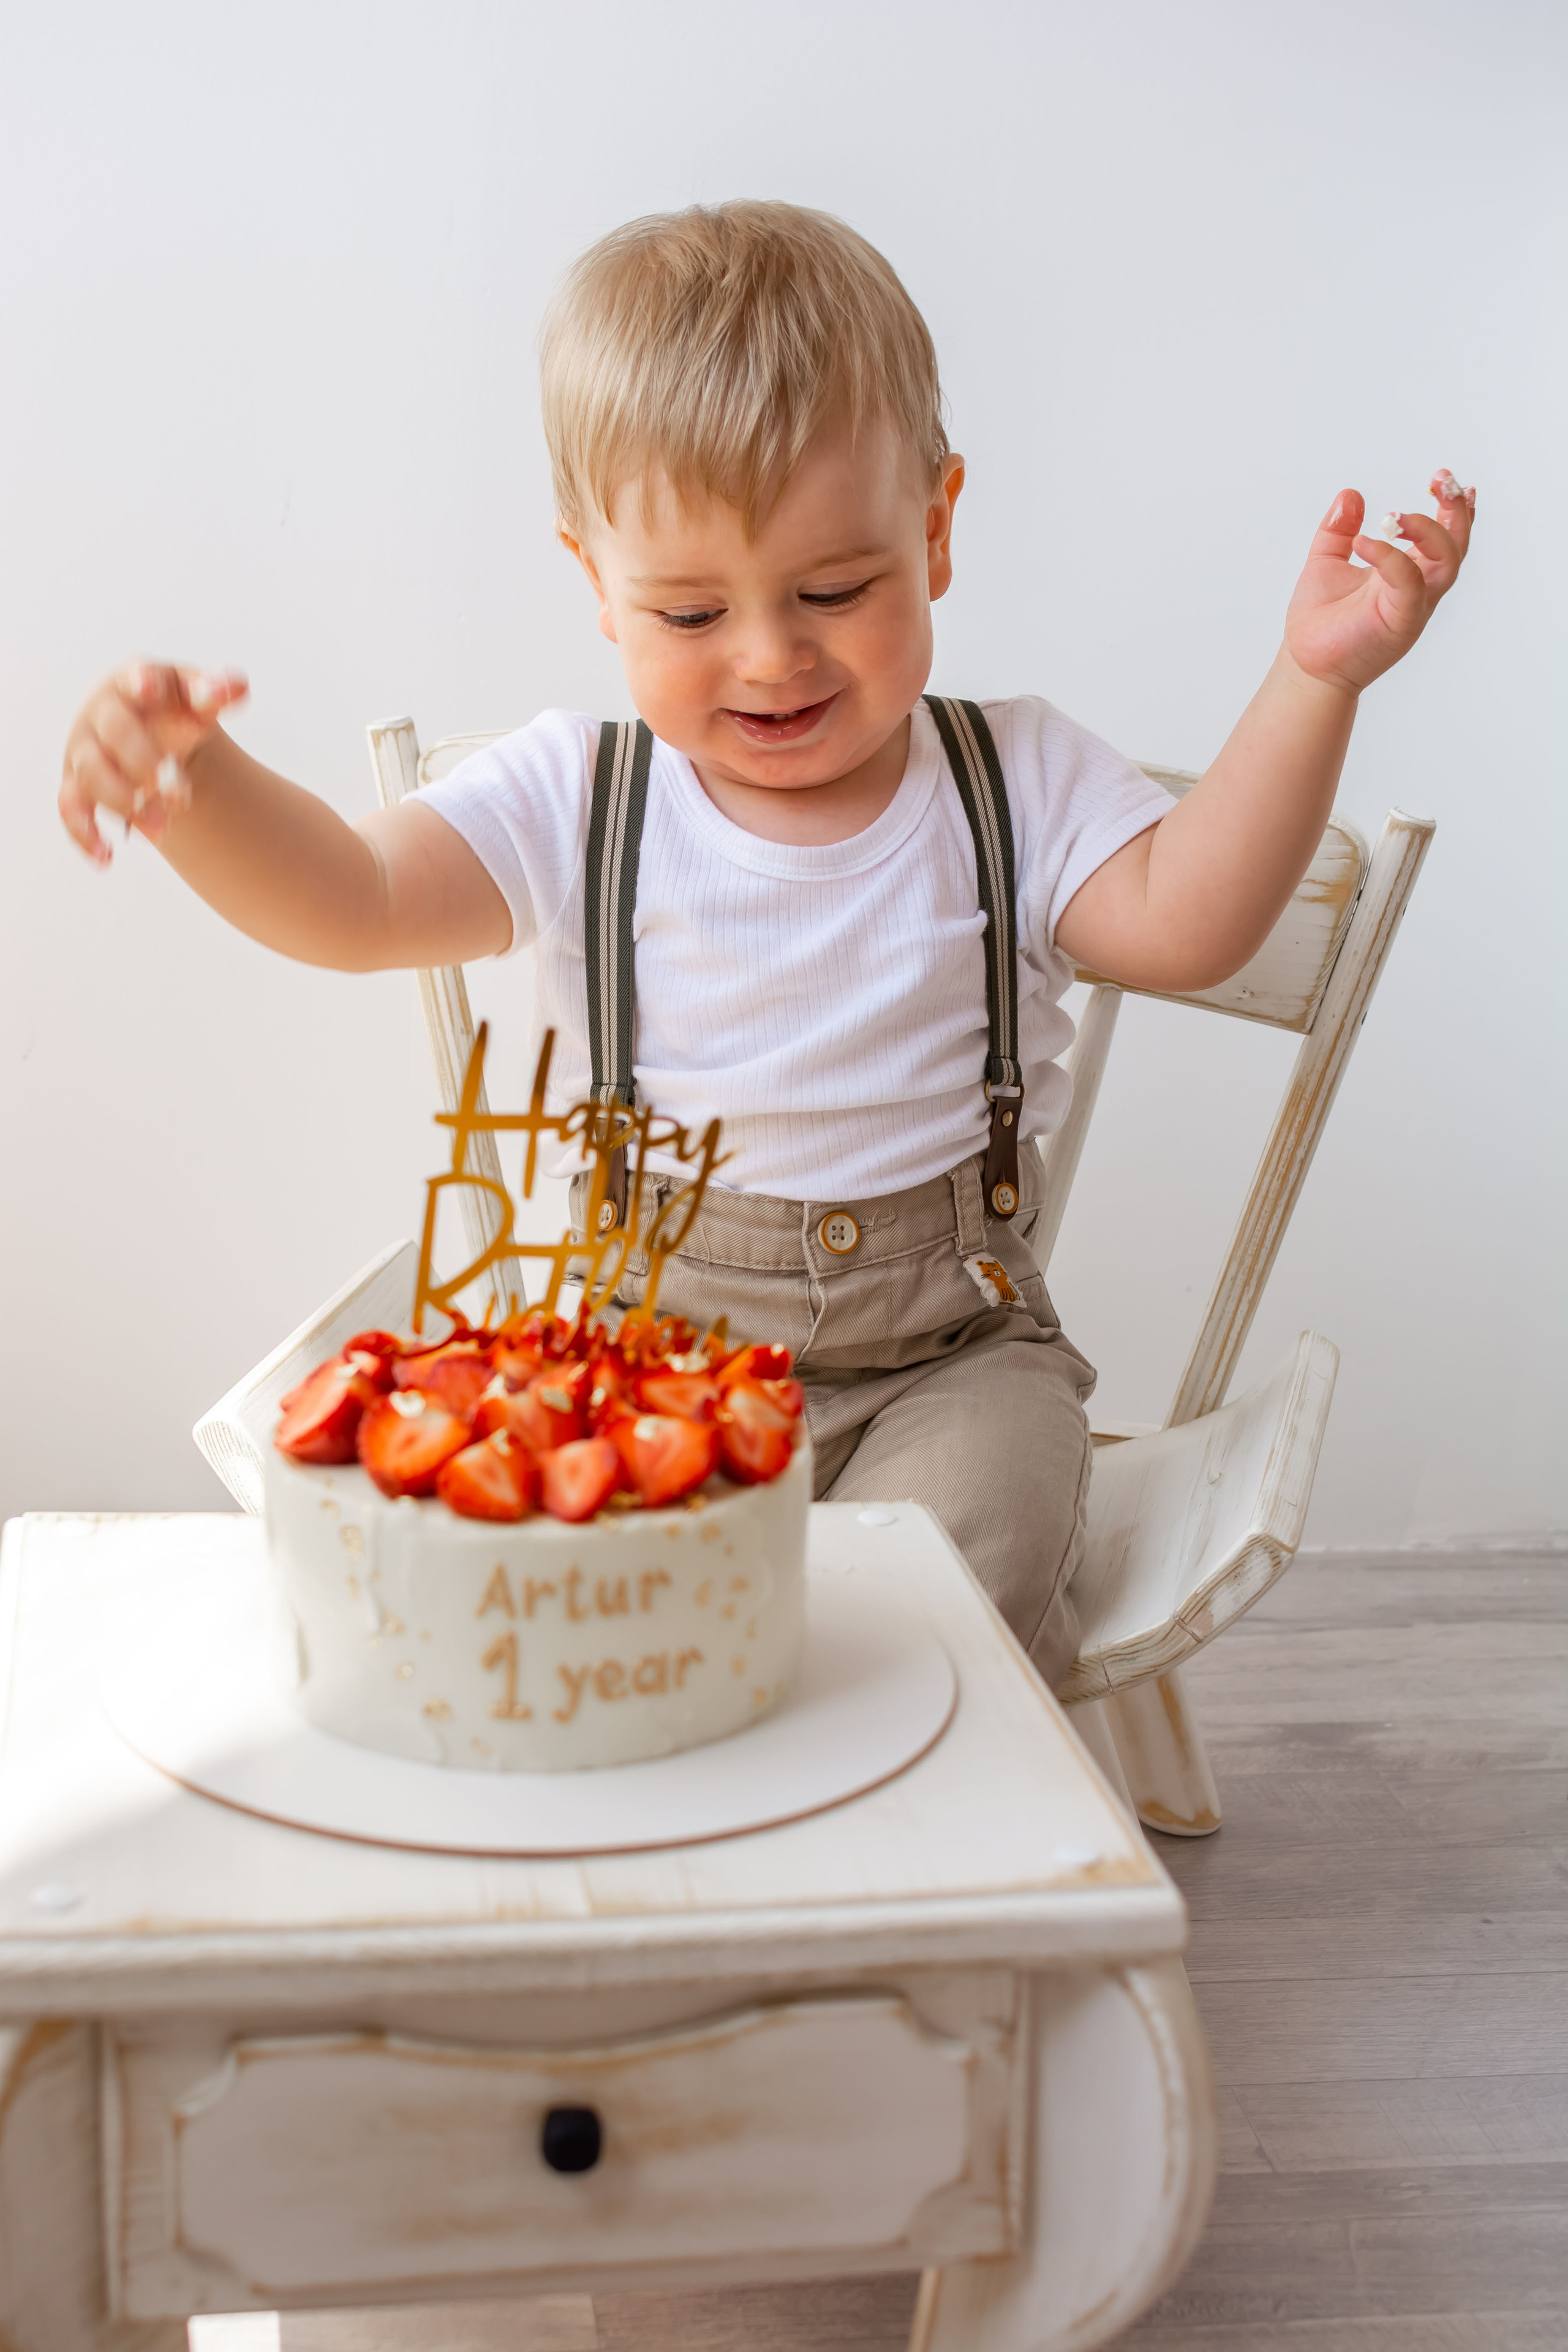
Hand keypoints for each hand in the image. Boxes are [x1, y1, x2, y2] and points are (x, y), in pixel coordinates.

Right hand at [59, 662, 248, 865]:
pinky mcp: (76, 784)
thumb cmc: (174, 710)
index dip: (142, 683)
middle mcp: (102, 715)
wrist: (145, 731)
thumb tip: (237, 686)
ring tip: (162, 829)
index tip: (151, 689)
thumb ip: (216, 691)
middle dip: (146, 764)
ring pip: (92, 776)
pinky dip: (84, 835)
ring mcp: (85, 750)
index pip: (136, 678)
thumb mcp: (196, 698)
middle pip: (117, 734)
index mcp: (133, 683)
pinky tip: (106, 859)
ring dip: (124, 804)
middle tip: (182, 796)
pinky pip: (70, 810)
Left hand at [1283, 471, 1474, 695]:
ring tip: (1395, 516)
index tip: (1445, 479)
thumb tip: (1351, 494)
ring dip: (1430, 530)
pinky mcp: (1400, 622)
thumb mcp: (1326, 562)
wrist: (1304, 667)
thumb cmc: (1318, 623)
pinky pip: (1408, 582)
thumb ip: (1338, 529)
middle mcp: (1417, 588)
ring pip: (1447, 562)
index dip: (1453, 508)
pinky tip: (1364, 541)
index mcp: (1406, 573)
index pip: (1444, 537)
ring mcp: (1412, 606)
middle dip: (1455, 510)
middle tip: (1441, 480)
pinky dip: (1390, 557)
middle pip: (1457, 545)